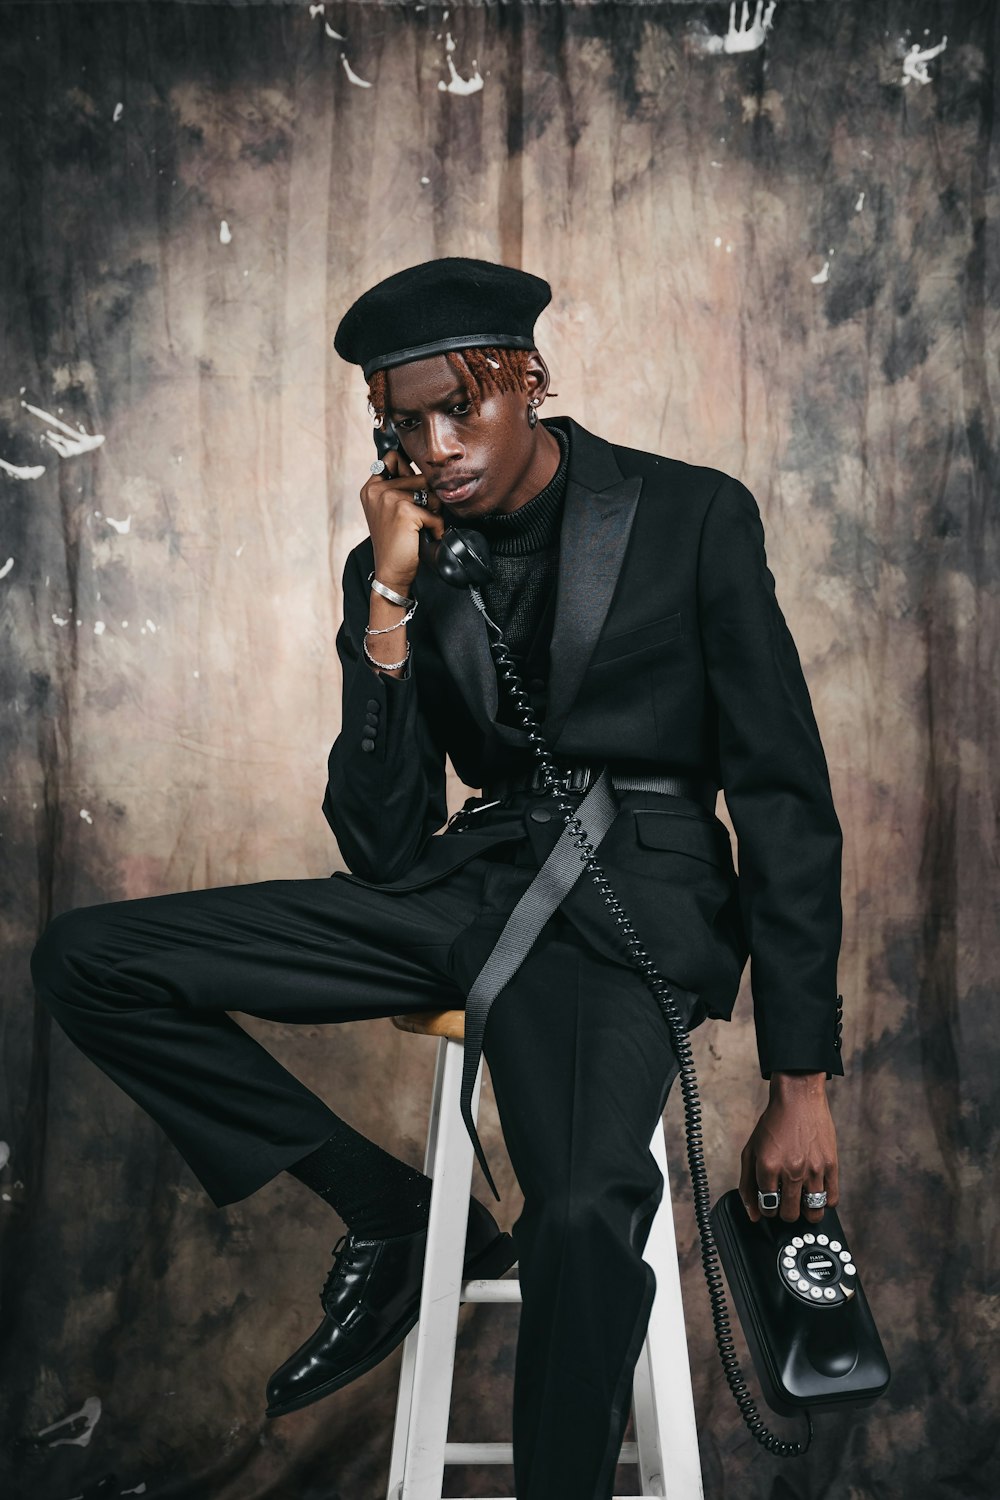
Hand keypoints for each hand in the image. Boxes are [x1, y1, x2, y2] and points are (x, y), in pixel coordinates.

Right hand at [361, 443, 446, 593]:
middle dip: (426, 497)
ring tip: (420, 528)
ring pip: (430, 493)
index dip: (408, 469)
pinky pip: (434, 512)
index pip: (392, 457)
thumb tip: (427, 471)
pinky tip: (424, 537)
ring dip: (433, 511)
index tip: (412, 489)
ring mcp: (389, 497)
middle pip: (419, 476)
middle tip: (416, 520)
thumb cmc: (395, 542)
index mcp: (371, 487)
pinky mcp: (404, 510)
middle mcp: (377, 489)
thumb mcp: (389, 510)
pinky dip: (436, 527)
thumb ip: (399, 487)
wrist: (390, 572)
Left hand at [739, 1072, 838, 1224]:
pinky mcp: (831, 1165)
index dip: (767, 1208)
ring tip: (801, 1199)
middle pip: (790, 1215)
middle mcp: (791, 1170)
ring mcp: (814, 1169)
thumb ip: (748, 1185)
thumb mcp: (750, 1151)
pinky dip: (823, 1202)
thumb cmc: (773, 1125)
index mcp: (768, 1166)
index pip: (767, 1208)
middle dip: (785, 1212)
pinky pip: (832, 1200)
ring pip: (813, 1213)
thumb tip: (753, 1215)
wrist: (798, 1099)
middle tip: (785, 1200)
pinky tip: (815, 1191)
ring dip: (805, 1210)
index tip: (770, 1200)